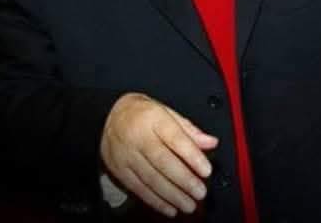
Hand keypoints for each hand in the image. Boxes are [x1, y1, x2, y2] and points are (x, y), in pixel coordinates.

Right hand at [100, 93, 218, 216]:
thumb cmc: (143, 114)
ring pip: (151, 178)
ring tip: (188, 204)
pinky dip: (155, 201)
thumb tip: (211, 142)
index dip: (192, 156)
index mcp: (154, 119)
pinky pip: (138, 188)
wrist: (109, 116)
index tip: (206, 170)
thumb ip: (190, 130)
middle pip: (163, 162)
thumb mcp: (168, 112)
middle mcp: (139, 137)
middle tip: (200, 192)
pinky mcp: (120, 170)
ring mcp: (127, 155)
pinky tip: (169, 208)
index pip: (175, 139)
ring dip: (172, 195)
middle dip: (184, 180)